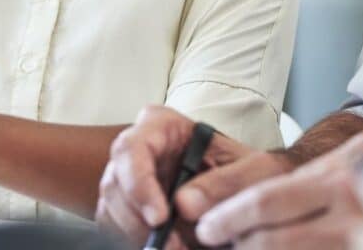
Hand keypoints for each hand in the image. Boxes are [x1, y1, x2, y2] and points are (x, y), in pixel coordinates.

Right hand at [95, 105, 291, 247]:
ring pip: (111, 210)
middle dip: (138, 221)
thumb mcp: (251, 171)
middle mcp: (138, 148)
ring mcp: (126, 177)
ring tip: (177, 247)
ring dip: (137, 235)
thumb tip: (184, 204)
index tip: (160, 218)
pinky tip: (167, 246)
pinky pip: (113, 227)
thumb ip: (225, 182)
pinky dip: (134, 241)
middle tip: (172, 246)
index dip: (139, 184)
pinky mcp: (125, 206)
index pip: (132, 148)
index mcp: (162, 125)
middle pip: (115, 183)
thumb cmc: (248, 172)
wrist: (246, 192)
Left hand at [194, 132, 362, 248]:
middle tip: (213, 241)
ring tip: (247, 248)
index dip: (231, 218)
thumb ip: (313, 179)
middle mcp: (352, 207)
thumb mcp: (357, 157)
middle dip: (240, 245)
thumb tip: (248, 205)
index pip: (269, 199)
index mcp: (340, 174)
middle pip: (276, 239)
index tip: (206, 229)